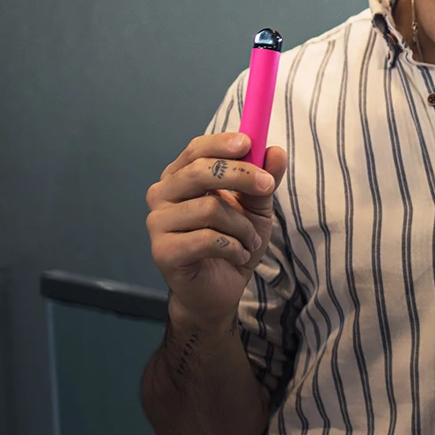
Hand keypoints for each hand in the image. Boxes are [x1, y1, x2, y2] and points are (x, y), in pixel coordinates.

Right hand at [145, 132, 287, 323]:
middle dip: (241, 176)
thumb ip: (265, 180)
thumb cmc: (233, 242)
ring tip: (249, 240)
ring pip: (209, 209)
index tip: (249, 143)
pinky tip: (238, 255)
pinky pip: (207, 240)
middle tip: (267, 187)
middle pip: (199, 172)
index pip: (196, 150)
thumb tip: (276, 151)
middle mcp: (163, 196)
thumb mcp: (257, 209)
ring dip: (241, 226)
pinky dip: (233, 247)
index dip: (222, 144)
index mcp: (181, 178)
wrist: (219, 291)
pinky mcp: (163, 252)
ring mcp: (158, 224)